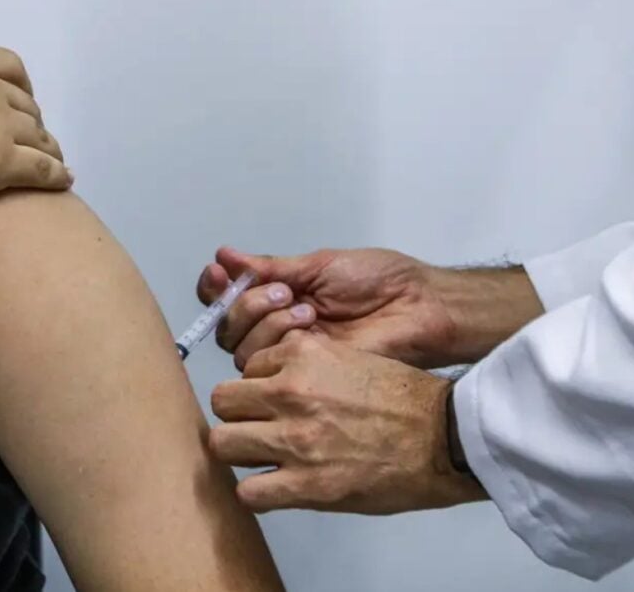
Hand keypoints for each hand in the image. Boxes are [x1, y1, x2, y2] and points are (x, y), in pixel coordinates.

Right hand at [0, 42, 72, 216]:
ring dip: (48, 149)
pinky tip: (63, 182)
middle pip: (25, 104)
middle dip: (32, 123)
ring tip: (51, 163)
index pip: (10, 66)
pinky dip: (57, 175)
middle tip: (31, 142)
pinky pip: (43, 168)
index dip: (22, 87)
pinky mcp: (1, 163)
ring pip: (39, 136)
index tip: (21, 103)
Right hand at [197, 247, 542, 369]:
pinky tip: (310, 328)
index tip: (219, 273)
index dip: (216, 288)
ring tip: (307, 309)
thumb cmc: (378, 281)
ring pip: (243, 351)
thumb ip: (271, 267)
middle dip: (246, 305)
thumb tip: (225, 254)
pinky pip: (268, 370)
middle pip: (228, 329)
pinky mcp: (305, 380)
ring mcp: (290, 358)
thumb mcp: (320, 265)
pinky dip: (279, 342)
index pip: (229, 299)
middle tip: (285, 292)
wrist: (417, 306)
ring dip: (265, 322)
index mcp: (280, 299)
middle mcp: (278, 330)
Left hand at [207, 331, 486, 514]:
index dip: (258, 385)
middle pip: (224, 400)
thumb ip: (308, 367)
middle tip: (257, 428)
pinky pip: (248, 491)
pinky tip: (276, 488)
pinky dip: (257, 493)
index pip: (248, 365)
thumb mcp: (351, 359)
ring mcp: (294, 439)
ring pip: (223, 443)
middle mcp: (291, 391)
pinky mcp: (305, 483)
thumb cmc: (408, 399)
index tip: (273, 400)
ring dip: (240, 452)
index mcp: (304, 355)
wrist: (446, 437)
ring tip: (261, 459)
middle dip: (237, 415)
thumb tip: (275, 383)